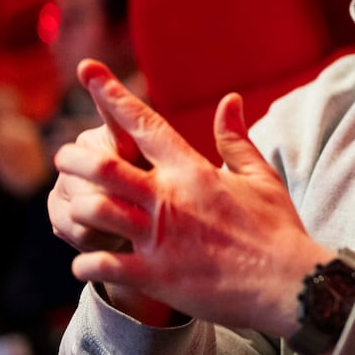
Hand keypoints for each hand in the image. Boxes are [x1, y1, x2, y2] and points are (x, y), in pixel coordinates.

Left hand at [49, 59, 330, 334]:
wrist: (289, 283)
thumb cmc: (277, 229)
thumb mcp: (261, 177)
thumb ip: (236, 139)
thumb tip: (230, 100)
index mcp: (193, 171)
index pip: (144, 124)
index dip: (112, 95)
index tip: (88, 71)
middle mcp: (170, 199)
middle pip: (103, 166)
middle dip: (74, 158)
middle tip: (65, 159)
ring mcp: (159, 238)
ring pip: (94, 210)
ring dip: (76, 209)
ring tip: (74, 212)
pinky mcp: (156, 275)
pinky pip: (102, 265)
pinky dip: (85, 263)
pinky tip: (86, 264)